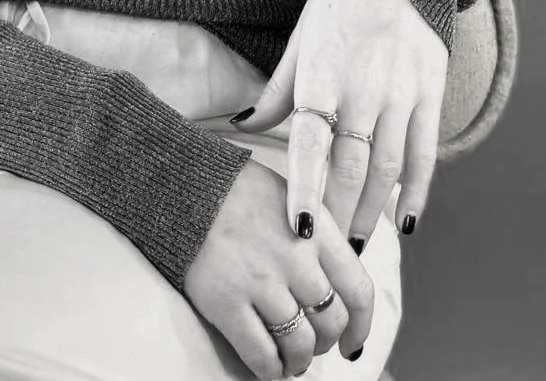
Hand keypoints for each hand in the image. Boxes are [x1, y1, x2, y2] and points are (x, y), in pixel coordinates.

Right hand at [183, 158, 371, 379]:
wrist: (184, 183)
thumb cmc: (238, 189)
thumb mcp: (291, 197)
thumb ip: (316, 236)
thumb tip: (334, 282)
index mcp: (316, 228)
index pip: (358, 290)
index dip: (361, 326)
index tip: (352, 342)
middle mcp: (296, 258)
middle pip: (331, 322)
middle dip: (325, 343)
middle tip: (311, 346)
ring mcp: (262, 282)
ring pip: (300, 343)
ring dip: (298, 361)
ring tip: (289, 361)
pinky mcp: (227, 302)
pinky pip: (261, 353)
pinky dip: (269, 369)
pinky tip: (267, 367)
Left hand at [233, 0, 448, 246]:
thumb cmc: (338, 0)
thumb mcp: (300, 39)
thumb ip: (277, 91)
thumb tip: (244, 126)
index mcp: (323, 73)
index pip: (309, 143)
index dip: (304, 189)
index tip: (300, 231)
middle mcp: (364, 87)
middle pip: (351, 168)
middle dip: (338, 215)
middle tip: (327, 254)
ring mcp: (402, 91)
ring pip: (388, 168)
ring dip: (372, 212)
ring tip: (358, 243)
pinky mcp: (430, 91)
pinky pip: (425, 152)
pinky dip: (416, 191)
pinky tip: (405, 220)